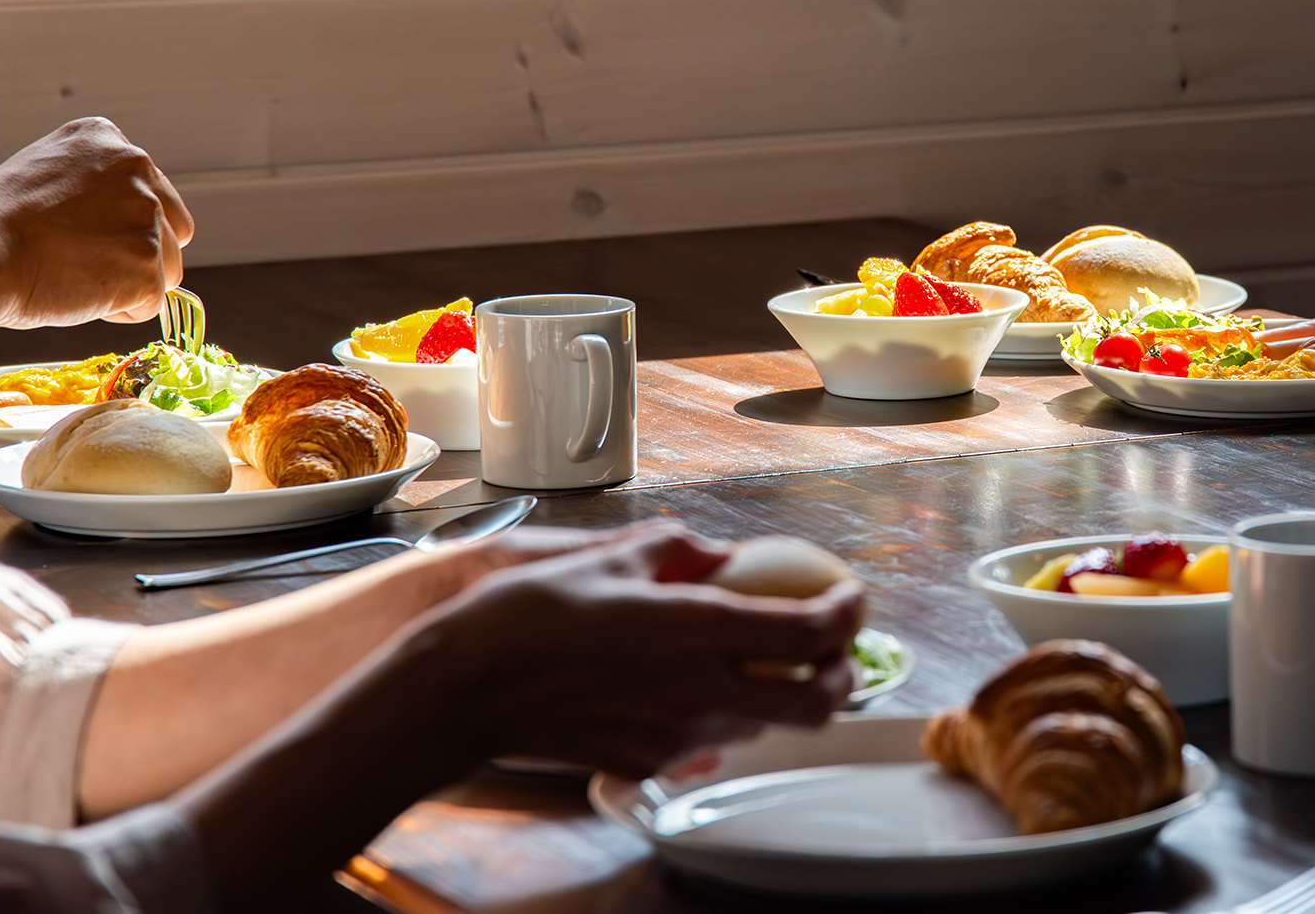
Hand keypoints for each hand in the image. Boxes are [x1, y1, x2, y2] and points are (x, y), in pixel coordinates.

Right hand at [0, 117, 193, 334]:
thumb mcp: (46, 173)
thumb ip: (95, 183)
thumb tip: (127, 218)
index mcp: (108, 140)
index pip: (150, 190)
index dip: (119, 221)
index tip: (79, 230)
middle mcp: (136, 169)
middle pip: (173, 227)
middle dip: (141, 250)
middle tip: (86, 258)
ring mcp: (146, 218)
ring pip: (168, 267)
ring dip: (131, 281)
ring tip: (76, 273)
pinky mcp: (148, 266)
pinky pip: (152, 302)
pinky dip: (122, 309)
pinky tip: (79, 293)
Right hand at [444, 520, 864, 775]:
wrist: (462, 689)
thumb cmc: (525, 616)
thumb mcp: (608, 557)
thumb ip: (676, 550)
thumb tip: (717, 551)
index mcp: (697, 630)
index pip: (810, 633)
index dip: (849, 616)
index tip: (852, 598)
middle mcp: (699, 691)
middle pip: (814, 704)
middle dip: (839, 676)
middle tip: (831, 647)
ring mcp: (676, 735)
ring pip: (764, 726)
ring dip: (778, 696)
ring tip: (757, 661)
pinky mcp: (647, 763)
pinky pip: (706, 742)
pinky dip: (717, 716)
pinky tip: (688, 688)